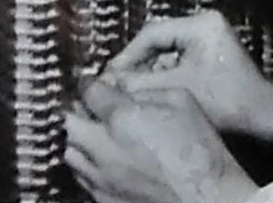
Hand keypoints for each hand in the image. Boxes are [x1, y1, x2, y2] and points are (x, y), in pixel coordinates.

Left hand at [65, 79, 256, 202]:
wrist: (203, 197)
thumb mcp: (180, 99)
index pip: (89, 92)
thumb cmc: (198, 149)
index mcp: (122, 118)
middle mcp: (103, 148)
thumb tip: (126, 90)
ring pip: (70, 153)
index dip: (89, 82)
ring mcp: (101, 178)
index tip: (91, 81)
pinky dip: (85, 164)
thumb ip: (147, 90)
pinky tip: (102, 159)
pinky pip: (81, 177)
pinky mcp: (103, 199)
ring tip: (92, 131)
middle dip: (77, 109)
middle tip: (88, 104)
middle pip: (68, 123)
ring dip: (77, 137)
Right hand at [102, 12, 272, 143]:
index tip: (111, 74)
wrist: (261, 115)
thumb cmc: (226, 102)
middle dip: (136, 63)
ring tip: (128, 89)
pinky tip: (149, 92)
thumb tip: (111, 80)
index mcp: (201, 24)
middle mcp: (206, 23)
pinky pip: (177, 59)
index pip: (153, 32)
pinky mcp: (209, 53)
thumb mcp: (177, 89)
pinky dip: (162, 74)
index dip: (128, 55)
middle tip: (115, 82)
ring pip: (166, 51)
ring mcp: (209, 37)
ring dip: (147, 70)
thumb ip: (141, 82)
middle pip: (158, 39)